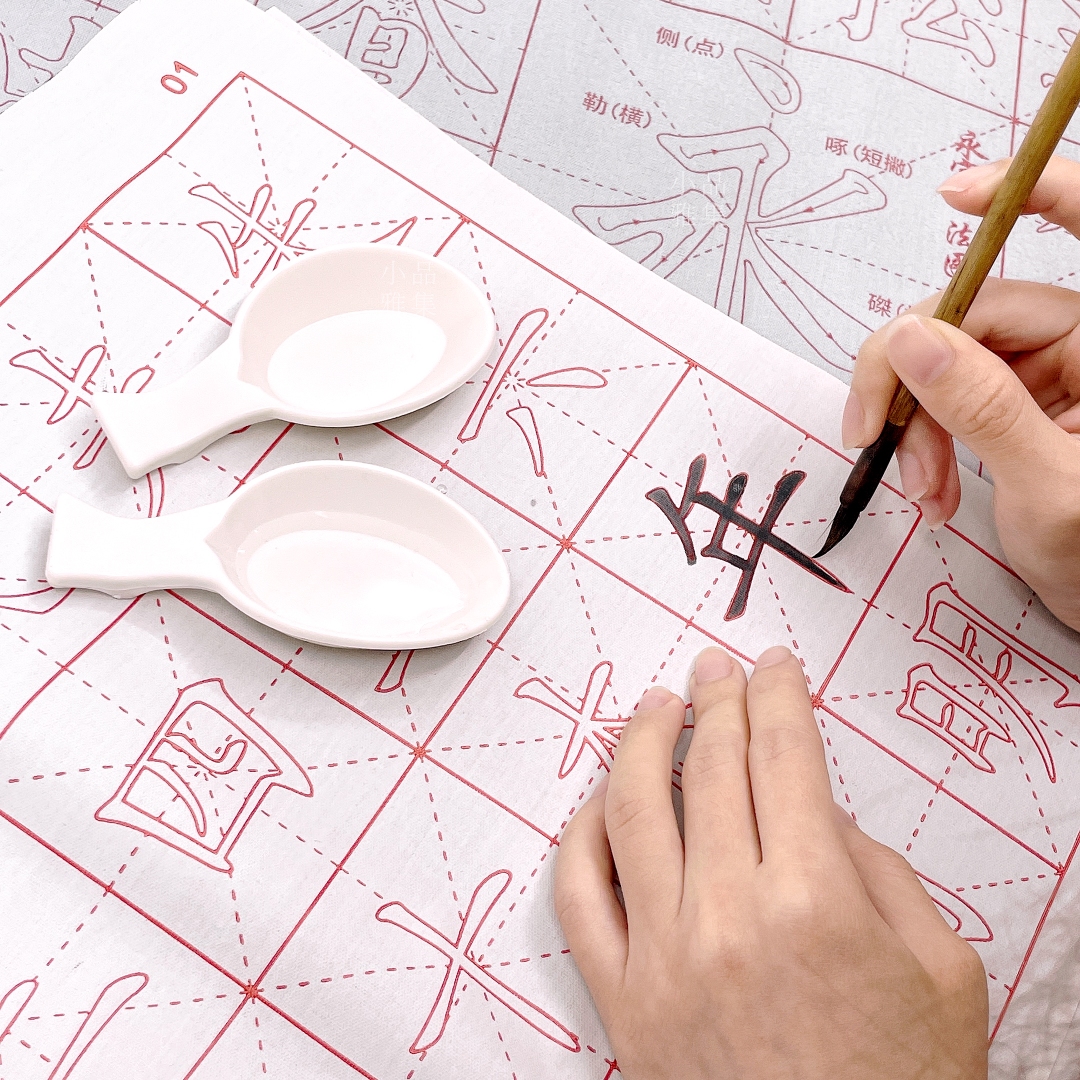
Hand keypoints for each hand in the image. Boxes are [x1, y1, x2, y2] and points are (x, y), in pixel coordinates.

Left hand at [556, 646, 987, 1079]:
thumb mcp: (940, 972)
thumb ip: (882, 873)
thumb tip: (820, 812)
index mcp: (816, 902)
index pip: (785, 757)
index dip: (778, 698)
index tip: (773, 671)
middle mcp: (729, 918)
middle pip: (711, 769)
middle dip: (715, 702)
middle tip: (715, 671)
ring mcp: (665, 958)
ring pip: (633, 812)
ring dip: (639, 743)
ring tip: (653, 708)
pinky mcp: (624, 1000)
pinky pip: (581, 896)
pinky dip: (582, 836)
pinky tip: (600, 801)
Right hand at [845, 156, 1079, 631]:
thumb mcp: (1048, 488)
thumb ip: (982, 407)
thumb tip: (911, 336)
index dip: (1030, 197)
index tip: (955, 195)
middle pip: (976, 317)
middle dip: (916, 383)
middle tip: (876, 438)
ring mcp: (1052, 377)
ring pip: (952, 365)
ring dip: (918, 429)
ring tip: (922, 492)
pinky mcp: (1024, 406)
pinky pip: (955, 401)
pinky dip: (930, 446)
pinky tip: (932, 490)